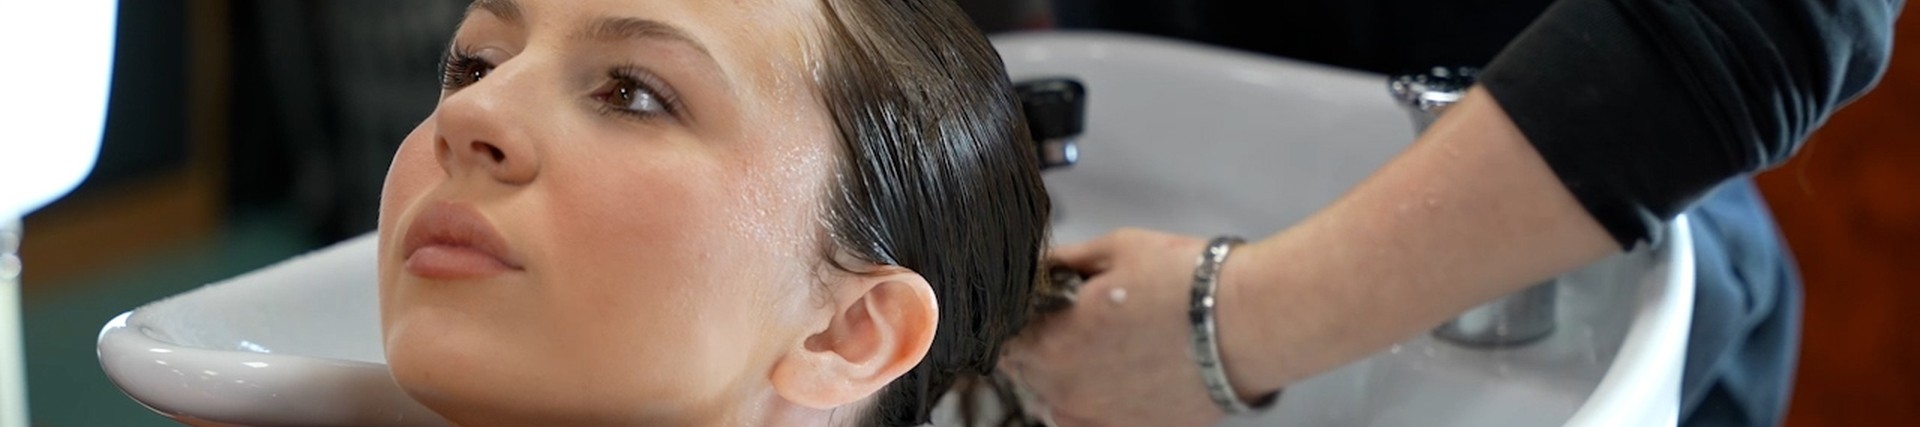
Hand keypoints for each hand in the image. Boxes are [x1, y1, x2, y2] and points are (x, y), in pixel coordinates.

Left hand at [1001, 228, 1228, 426]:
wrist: (1250, 322)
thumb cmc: (1186, 282)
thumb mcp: (1114, 250)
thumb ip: (1062, 261)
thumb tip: (1035, 263)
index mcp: (1053, 346)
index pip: (1003, 340)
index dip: (1015, 319)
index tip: (1034, 306)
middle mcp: (1069, 392)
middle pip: (1027, 373)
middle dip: (1039, 345)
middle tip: (1071, 319)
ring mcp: (1102, 419)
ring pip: (1058, 401)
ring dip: (1065, 375)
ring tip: (1101, 346)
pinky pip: (1094, 421)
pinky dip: (1097, 401)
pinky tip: (1121, 375)